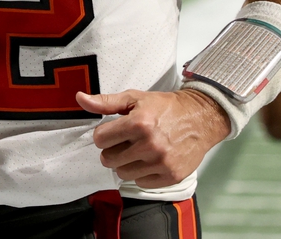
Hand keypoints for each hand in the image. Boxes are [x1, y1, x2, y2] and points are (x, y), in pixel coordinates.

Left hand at [76, 89, 230, 189]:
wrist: (200, 118)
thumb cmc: (165, 107)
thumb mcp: (135, 98)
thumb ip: (106, 102)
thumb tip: (80, 98)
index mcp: (139, 123)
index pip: (100, 139)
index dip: (104, 135)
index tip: (114, 131)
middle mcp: (150, 145)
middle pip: (108, 159)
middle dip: (112, 150)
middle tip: (124, 142)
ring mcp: (161, 163)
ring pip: (123, 173)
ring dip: (126, 163)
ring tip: (137, 151)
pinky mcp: (171, 176)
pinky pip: (141, 182)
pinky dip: (142, 173)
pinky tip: (150, 160)